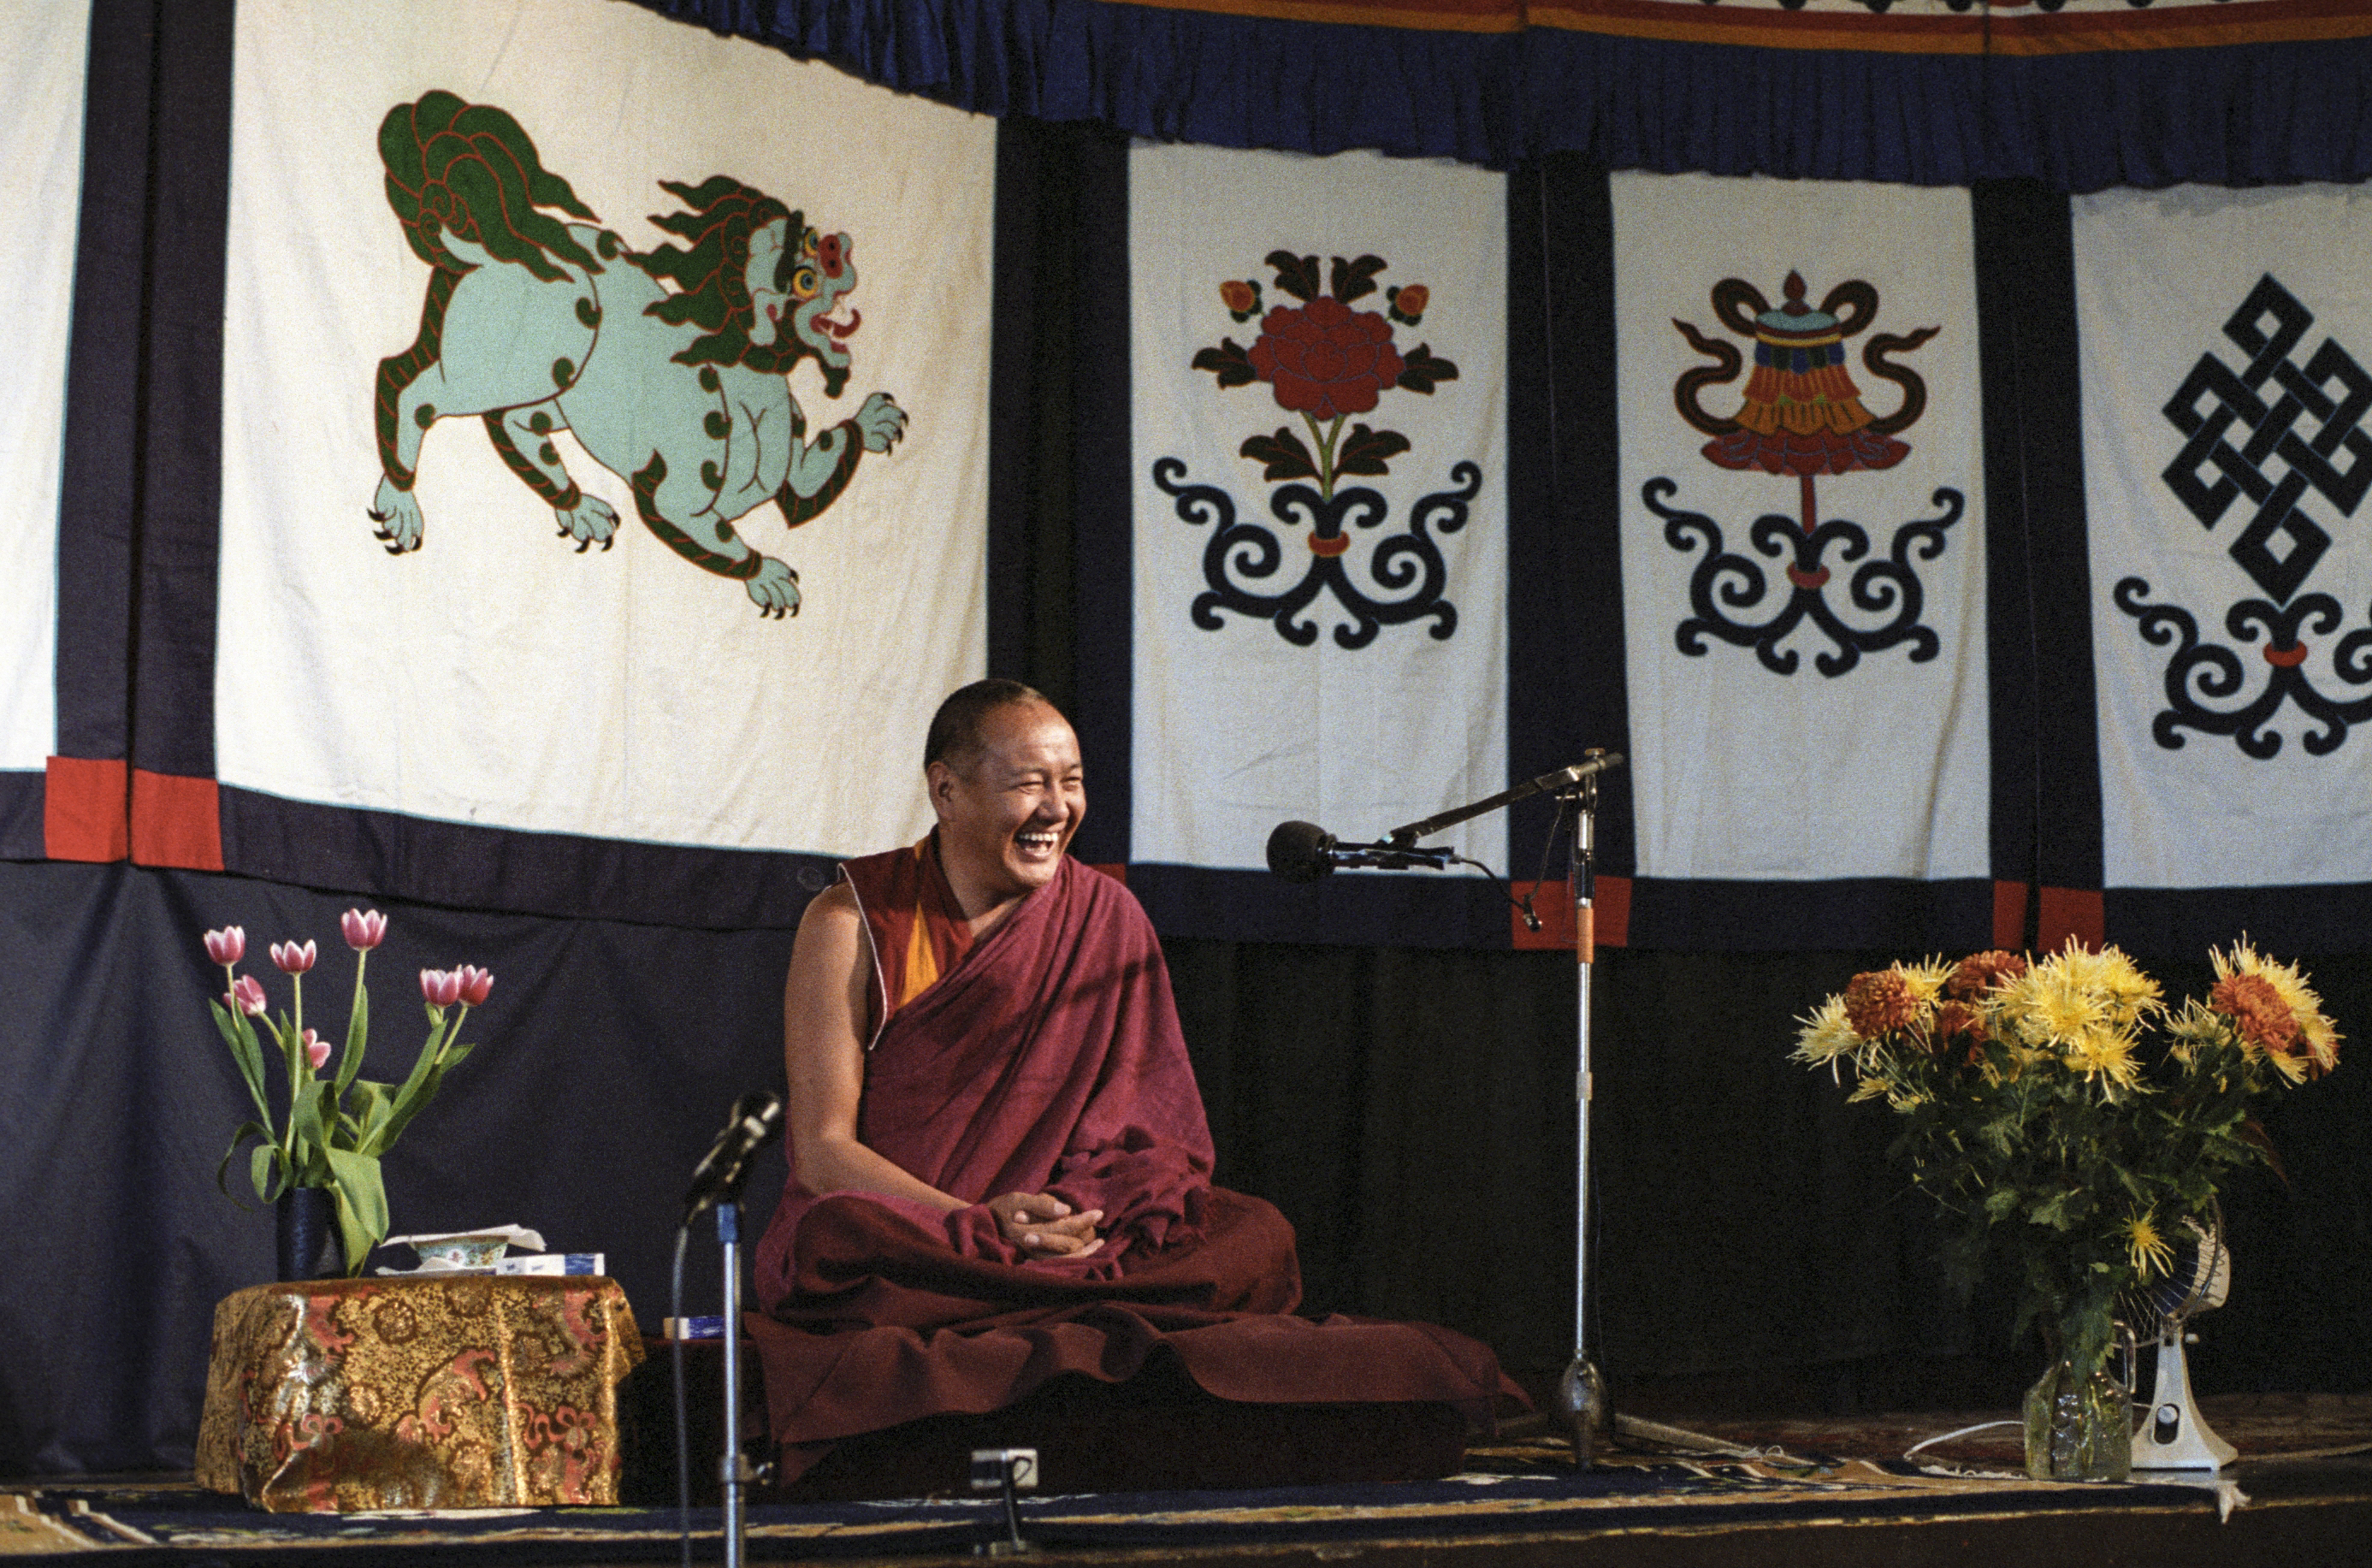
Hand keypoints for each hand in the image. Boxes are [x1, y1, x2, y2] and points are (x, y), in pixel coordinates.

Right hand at [986, 1192, 1102, 1258]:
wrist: (981, 1226)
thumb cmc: (1000, 1209)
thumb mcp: (1017, 1200)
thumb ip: (1041, 1205)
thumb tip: (1067, 1210)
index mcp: (1029, 1233)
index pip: (1064, 1229)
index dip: (1083, 1220)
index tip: (1098, 1212)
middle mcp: (1033, 1250)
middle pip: (1068, 1246)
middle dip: (1087, 1233)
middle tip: (1099, 1220)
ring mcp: (1034, 1258)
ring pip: (1066, 1261)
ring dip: (1085, 1252)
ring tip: (1100, 1243)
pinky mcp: (1034, 1261)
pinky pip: (1059, 1264)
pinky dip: (1074, 1258)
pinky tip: (1085, 1250)